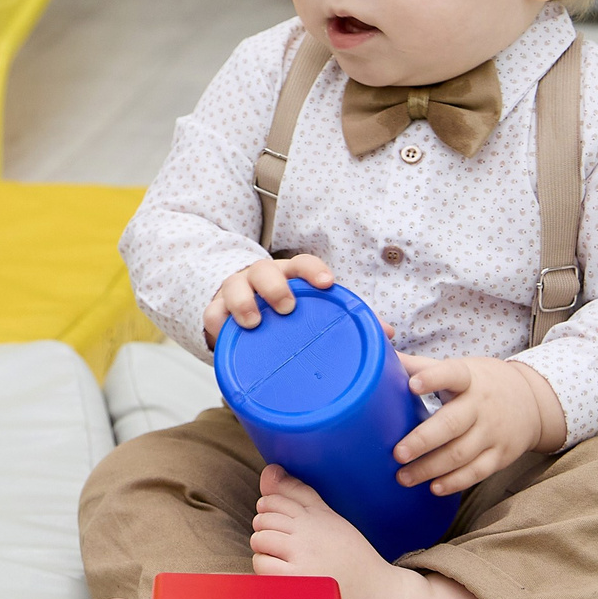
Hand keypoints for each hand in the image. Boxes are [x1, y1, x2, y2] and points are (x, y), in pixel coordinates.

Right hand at [202, 253, 336, 347]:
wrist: (241, 304)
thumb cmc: (285, 307)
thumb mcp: (312, 305)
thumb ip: (345, 316)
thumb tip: (384, 331)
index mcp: (289, 275)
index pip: (301, 263)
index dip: (313, 270)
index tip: (326, 282)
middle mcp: (260, 277)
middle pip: (263, 270)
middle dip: (274, 286)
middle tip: (287, 307)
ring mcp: (236, 290)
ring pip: (233, 286)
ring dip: (243, 302)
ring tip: (253, 322)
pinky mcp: (217, 309)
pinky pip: (213, 313)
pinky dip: (220, 323)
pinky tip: (228, 335)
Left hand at [393, 355, 565, 494]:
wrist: (531, 401)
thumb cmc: (478, 383)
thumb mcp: (456, 369)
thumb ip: (419, 366)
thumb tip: (377, 354)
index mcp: (467, 378)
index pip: (451, 375)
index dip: (432, 379)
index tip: (411, 385)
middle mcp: (481, 406)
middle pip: (451, 424)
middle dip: (423, 441)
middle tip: (397, 453)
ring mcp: (493, 433)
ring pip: (461, 454)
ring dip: (431, 468)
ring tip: (403, 477)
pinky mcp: (500, 455)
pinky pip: (477, 472)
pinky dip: (455, 482)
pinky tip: (433, 488)